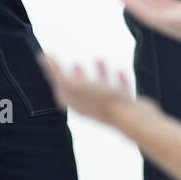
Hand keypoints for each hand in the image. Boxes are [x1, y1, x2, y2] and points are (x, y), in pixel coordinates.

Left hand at [38, 54, 152, 127]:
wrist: (136, 121)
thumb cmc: (105, 102)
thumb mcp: (77, 86)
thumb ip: (60, 74)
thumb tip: (44, 59)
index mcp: (77, 105)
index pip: (60, 88)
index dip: (53, 72)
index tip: (50, 58)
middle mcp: (91, 108)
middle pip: (80, 92)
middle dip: (77, 78)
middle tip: (75, 63)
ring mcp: (110, 108)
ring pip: (102, 90)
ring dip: (99, 75)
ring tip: (98, 58)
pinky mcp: (126, 106)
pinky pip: (121, 91)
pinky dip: (119, 80)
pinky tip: (119, 70)